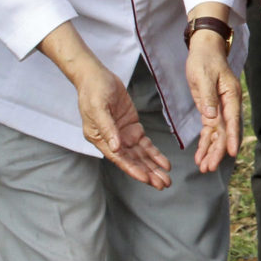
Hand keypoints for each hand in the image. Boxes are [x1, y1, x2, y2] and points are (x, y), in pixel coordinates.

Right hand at [76, 63, 172, 187]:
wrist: (97, 76)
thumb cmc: (93, 90)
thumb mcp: (98, 108)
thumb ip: (107, 128)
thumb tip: (115, 147)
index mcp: (100, 139)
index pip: (120, 159)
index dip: (134, 170)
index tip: (147, 179)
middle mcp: (112, 141)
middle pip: (133, 161)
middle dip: (148, 173)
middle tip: (163, 184)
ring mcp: (123, 135)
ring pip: (141, 156)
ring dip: (153, 167)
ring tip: (166, 179)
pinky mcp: (132, 127)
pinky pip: (145, 144)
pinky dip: (155, 154)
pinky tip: (164, 163)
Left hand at [184, 31, 240, 173]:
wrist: (205, 50)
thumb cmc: (205, 59)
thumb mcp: (203, 76)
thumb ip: (207, 97)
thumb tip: (210, 117)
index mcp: (230, 96)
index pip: (232, 120)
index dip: (232, 137)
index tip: (231, 152)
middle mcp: (228, 105)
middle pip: (225, 132)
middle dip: (217, 150)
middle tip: (208, 167)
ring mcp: (220, 109)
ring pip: (217, 134)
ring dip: (211, 150)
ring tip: (203, 167)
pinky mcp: (211, 110)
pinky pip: (210, 130)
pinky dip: (205, 142)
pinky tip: (200, 155)